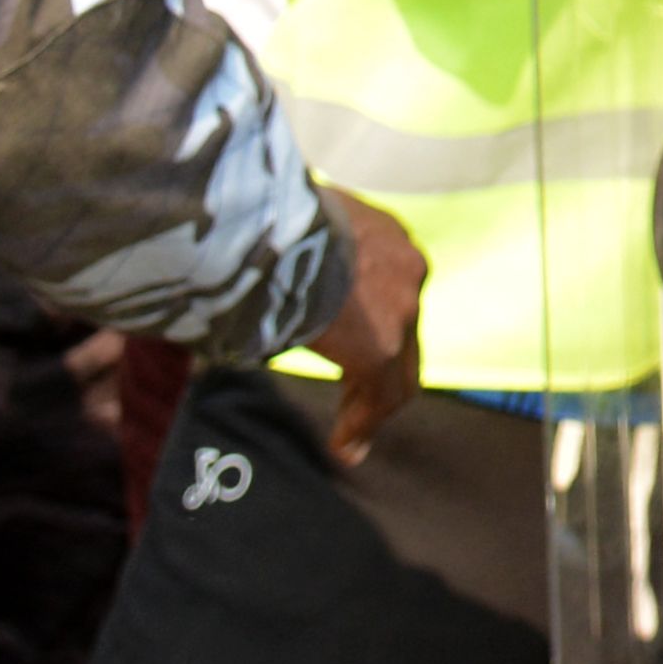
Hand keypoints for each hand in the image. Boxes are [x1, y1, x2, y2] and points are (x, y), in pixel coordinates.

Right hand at [293, 191, 427, 468]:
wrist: (275, 227)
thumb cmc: (268, 217)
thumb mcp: (292, 223)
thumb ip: (295, 248)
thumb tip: (256, 262)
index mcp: (385, 233)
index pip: (391, 286)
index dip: (375, 320)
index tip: (354, 345)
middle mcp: (406, 266)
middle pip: (403, 330)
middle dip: (380, 365)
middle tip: (355, 398)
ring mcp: (402, 308)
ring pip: (398, 367)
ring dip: (370, 401)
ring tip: (348, 431)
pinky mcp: (383, 347)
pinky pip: (381, 396)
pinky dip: (362, 424)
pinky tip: (343, 446)